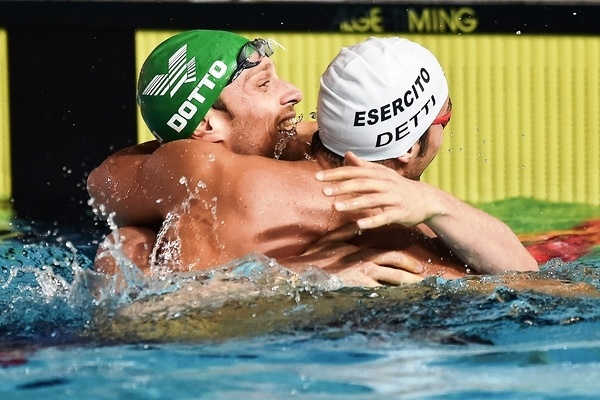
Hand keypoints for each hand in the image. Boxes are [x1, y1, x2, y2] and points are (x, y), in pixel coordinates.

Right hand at [281, 223, 423, 286]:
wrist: (304, 271)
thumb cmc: (317, 256)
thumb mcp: (332, 240)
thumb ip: (347, 231)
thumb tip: (356, 221)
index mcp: (363, 253)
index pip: (390, 255)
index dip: (406, 261)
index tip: (417, 267)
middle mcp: (366, 264)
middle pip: (396, 269)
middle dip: (411, 274)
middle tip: (423, 280)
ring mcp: (363, 277)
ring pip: (391, 282)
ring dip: (405, 287)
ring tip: (418, 293)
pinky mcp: (358, 288)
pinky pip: (379, 294)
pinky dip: (389, 298)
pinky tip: (399, 304)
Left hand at [315, 152, 441, 229]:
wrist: (427, 200)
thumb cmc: (399, 187)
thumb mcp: (382, 173)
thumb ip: (363, 166)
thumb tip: (347, 154)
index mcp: (378, 174)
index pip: (354, 172)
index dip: (336, 174)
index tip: (317, 178)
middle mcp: (385, 183)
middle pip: (361, 184)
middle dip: (342, 187)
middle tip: (323, 191)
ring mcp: (393, 198)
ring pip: (371, 200)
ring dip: (353, 203)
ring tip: (336, 207)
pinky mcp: (400, 213)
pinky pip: (385, 216)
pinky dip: (372, 220)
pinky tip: (359, 225)